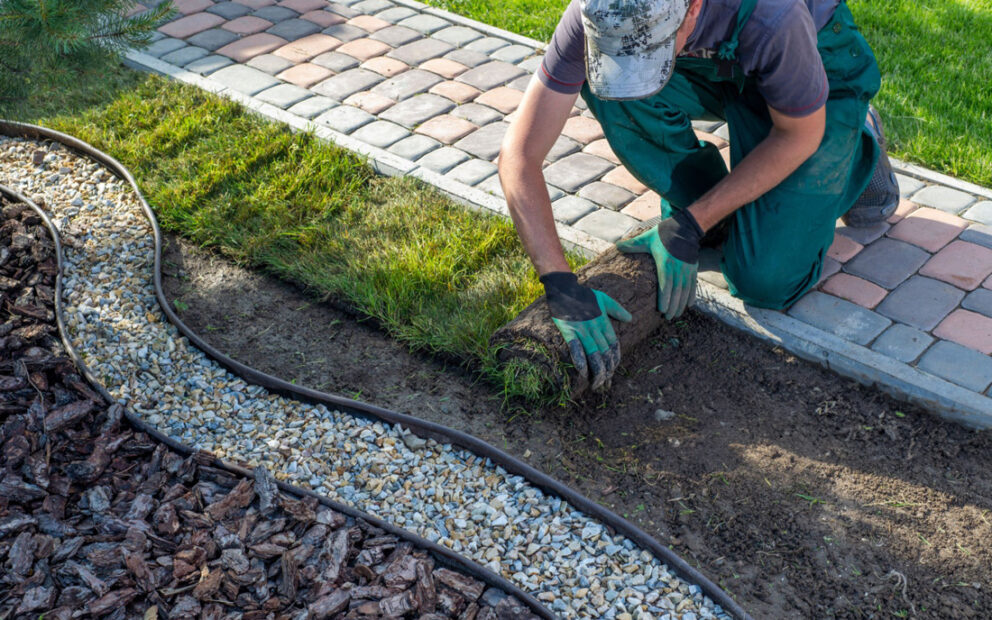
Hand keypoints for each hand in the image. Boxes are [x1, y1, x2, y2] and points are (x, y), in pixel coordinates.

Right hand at [541, 272, 632, 389]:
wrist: (564, 287)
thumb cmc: (584, 294)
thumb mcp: (604, 299)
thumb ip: (617, 310)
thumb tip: (630, 319)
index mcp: (604, 322)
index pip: (614, 346)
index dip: (615, 360)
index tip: (613, 370)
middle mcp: (595, 328)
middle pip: (605, 354)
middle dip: (607, 371)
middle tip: (605, 384)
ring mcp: (582, 330)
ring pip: (593, 355)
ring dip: (597, 372)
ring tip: (597, 385)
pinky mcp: (569, 331)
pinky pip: (576, 349)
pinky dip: (580, 362)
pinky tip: (583, 373)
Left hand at [616, 209, 702, 319]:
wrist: (684, 227)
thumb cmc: (663, 234)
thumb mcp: (647, 238)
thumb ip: (633, 245)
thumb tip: (617, 246)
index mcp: (665, 263)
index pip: (665, 285)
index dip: (665, 299)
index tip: (662, 310)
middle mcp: (678, 268)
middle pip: (676, 291)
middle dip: (673, 306)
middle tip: (668, 317)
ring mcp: (687, 269)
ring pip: (685, 290)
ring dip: (681, 304)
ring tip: (676, 314)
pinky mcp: (693, 268)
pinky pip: (693, 284)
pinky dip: (691, 295)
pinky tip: (689, 305)